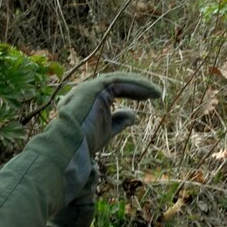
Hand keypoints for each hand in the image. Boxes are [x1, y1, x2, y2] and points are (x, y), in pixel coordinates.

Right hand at [58, 72, 161, 197]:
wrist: (70, 146)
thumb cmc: (85, 143)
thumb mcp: (107, 132)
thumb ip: (119, 122)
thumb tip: (135, 115)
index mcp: (89, 100)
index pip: (113, 91)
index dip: (131, 93)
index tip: (147, 99)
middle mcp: (88, 91)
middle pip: (117, 83)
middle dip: (137, 87)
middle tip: (155, 93)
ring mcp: (90, 87)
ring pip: (119, 80)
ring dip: (139, 85)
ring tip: (157, 92)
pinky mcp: (94, 87)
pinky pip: (119, 82)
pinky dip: (136, 85)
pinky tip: (150, 92)